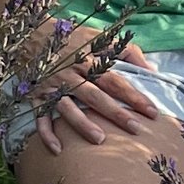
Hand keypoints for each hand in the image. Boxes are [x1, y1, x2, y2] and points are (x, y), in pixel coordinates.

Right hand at [29, 23, 165, 152]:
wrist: (31, 33)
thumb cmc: (72, 38)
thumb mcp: (100, 37)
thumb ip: (128, 51)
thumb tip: (152, 70)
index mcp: (88, 61)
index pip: (116, 80)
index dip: (134, 95)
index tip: (152, 112)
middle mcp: (71, 75)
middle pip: (95, 96)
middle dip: (115, 113)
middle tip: (135, 129)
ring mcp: (52, 86)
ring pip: (68, 108)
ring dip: (83, 124)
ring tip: (100, 140)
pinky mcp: (36, 95)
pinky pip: (40, 117)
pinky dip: (46, 134)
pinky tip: (58, 150)